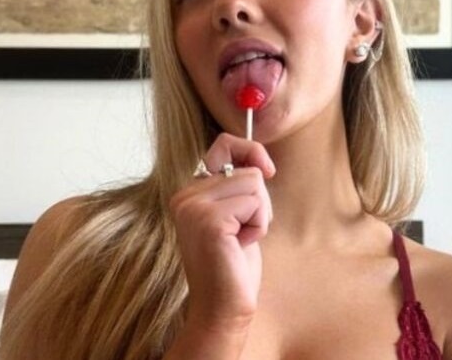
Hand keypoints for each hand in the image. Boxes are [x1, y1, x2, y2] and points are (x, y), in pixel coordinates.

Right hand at [170, 133, 274, 333]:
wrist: (223, 308)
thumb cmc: (233, 264)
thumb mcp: (236, 215)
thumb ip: (238, 185)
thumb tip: (258, 160)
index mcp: (189, 192)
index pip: (223, 144)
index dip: (250, 150)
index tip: (267, 170)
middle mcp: (185, 196)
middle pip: (248, 170)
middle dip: (260, 202)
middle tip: (242, 232)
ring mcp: (194, 207)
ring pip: (254, 184)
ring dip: (259, 216)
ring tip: (240, 240)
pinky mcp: (209, 221)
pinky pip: (255, 204)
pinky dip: (258, 227)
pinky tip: (239, 247)